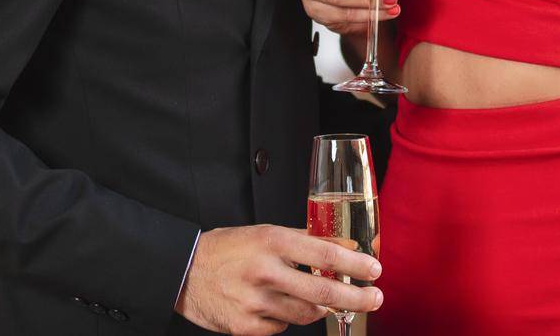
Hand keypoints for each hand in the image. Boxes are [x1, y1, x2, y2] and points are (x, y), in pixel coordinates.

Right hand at [174, 224, 381, 334]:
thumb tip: (346, 245)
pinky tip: (276, 306)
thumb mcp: (267, 233)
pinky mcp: (244, 327)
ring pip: (305, 315)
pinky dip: (286, 319)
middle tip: (375, 299)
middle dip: (355, 299)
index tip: (375, 270)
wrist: (184, 271)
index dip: (354, 264)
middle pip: (322, 292)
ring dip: (320, 309)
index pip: (324, 254)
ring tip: (320, 299)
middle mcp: (264, 272)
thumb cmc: (229, 249)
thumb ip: (306, 240)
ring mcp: (253, 303)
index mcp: (272, 242)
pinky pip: (281, 328)